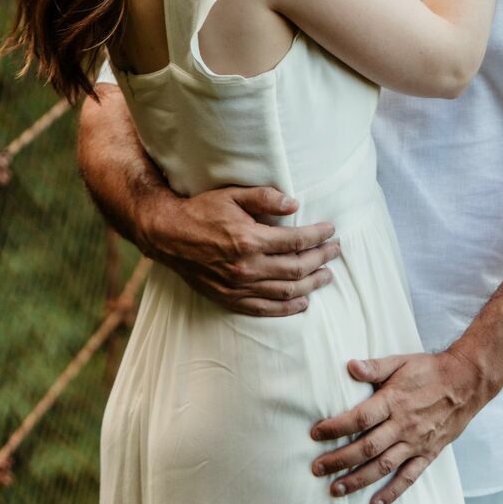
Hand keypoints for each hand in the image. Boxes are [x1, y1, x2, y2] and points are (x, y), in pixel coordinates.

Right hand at [140, 184, 338, 316]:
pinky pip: (265, 309)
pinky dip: (287, 308)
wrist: (167, 235)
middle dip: (321, 259)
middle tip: (335, 251)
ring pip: (286, 291)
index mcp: (249, 239)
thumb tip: (295, 205)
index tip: (332, 231)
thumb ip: (265, 198)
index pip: (295, 241)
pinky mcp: (229, 298)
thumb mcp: (232, 195)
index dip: (318, 236)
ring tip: (327, 275)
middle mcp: (246, 267)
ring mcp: (238, 287)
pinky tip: (303, 303)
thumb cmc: (201, 211)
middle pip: (296, 268)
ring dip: (311, 284)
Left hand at [309, 347, 488, 503]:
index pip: (360, 418)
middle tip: (317, 468)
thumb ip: (375, 367)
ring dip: (357, 480)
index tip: (316, 434)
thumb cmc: (430, 370)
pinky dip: (392, 492)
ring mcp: (416, 443)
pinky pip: (409, 478)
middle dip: (339, 460)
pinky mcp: (428, 454)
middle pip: (367, 447)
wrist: (466, 383)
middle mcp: (403, 425)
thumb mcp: (401, 362)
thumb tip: (349, 366)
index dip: (336, 427)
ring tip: (335, 489)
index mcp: (393, 401)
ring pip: (383, 467)